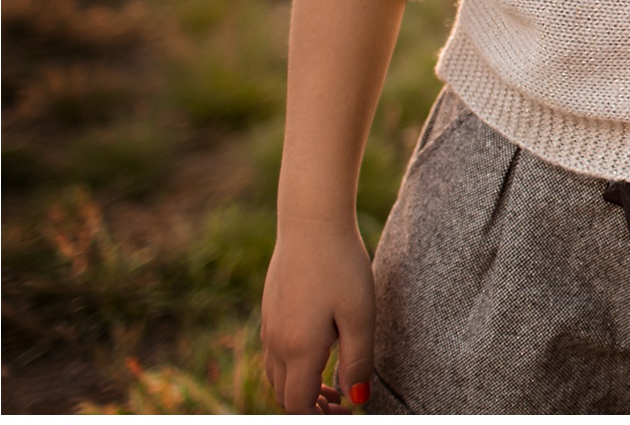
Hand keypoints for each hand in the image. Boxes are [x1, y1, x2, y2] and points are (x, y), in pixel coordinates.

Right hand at [261, 217, 375, 412]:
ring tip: (333, 384)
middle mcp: (277, 344)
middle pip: (284, 395)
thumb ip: (358, 361)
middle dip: (310, 407)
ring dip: (300, 387)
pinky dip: (293, 367)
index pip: (298, 404)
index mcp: (299, 349)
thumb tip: (357, 399)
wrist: (311, 223)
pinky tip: (319, 351)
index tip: (347, 410)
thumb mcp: (360, 315)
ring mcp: (269, 327)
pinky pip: (275, 354)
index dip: (321, 416)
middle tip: (342, 402)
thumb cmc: (341, 267)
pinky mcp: (270, 311)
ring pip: (276, 376)